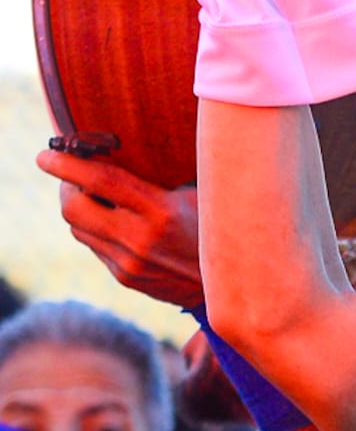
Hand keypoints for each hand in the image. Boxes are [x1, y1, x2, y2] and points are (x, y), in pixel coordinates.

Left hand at [39, 148, 201, 306]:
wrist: (233, 284)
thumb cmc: (217, 226)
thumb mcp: (200, 194)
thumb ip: (163, 174)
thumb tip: (121, 145)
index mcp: (162, 212)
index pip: (101, 181)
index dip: (67, 164)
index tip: (46, 155)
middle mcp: (141, 240)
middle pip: (73, 208)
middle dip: (66, 187)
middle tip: (75, 176)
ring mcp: (130, 263)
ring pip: (79, 229)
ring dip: (80, 210)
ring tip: (98, 199)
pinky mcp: (126, 278)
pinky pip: (95, 247)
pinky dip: (97, 230)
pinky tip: (118, 224)